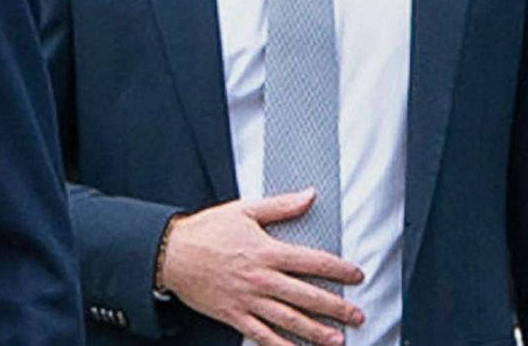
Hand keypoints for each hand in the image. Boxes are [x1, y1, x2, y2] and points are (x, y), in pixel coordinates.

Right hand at [158, 189, 364, 345]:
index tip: (355, 275)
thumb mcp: (244, 210)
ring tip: (337, 340)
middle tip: (356, 315)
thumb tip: (309, 196)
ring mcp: (248, 300)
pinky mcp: (234, 316)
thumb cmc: (206, 231)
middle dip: (336, 308)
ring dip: (316, 332)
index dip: (339, 270)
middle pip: (307, 296)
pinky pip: (262, 336)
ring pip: (289, 320)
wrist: (171, 254)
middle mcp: (261, 279)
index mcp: (267, 251)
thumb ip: (281, 206)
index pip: (313, 262)